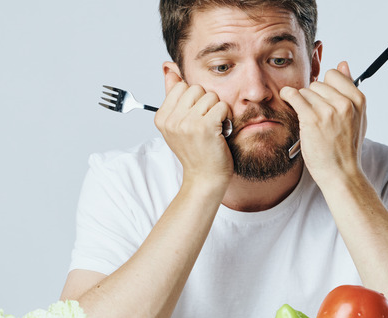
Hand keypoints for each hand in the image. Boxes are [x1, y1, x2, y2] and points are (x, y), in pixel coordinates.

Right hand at [155, 69, 232, 188]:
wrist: (205, 178)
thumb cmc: (196, 151)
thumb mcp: (178, 124)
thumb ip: (173, 96)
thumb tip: (169, 69)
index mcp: (161, 117)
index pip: (180, 86)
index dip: (194, 98)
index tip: (196, 116)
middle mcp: (171, 120)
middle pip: (195, 88)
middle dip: (206, 102)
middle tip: (207, 122)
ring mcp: (186, 123)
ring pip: (210, 96)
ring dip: (217, 110)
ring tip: (214, 127)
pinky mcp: (205, 127)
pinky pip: (221, 106)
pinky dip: (226, 116)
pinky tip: (222, 130)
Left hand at [279, 61, 367, 182]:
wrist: (341, 173)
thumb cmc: (346, 148)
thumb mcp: (357, 118)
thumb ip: (350, 90)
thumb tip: (343, 64)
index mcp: (358, 100)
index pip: (334, 74)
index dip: (325, 86)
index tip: (321, 99)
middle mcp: (345, 103)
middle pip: (318, 83)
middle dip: (314, 96)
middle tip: (315, 114)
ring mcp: (328, 111)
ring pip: (306, 91)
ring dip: (303, 102)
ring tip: (308, 119)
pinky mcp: (311, 119)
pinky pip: (294, 96)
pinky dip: (288, 95)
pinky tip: (287, 98)